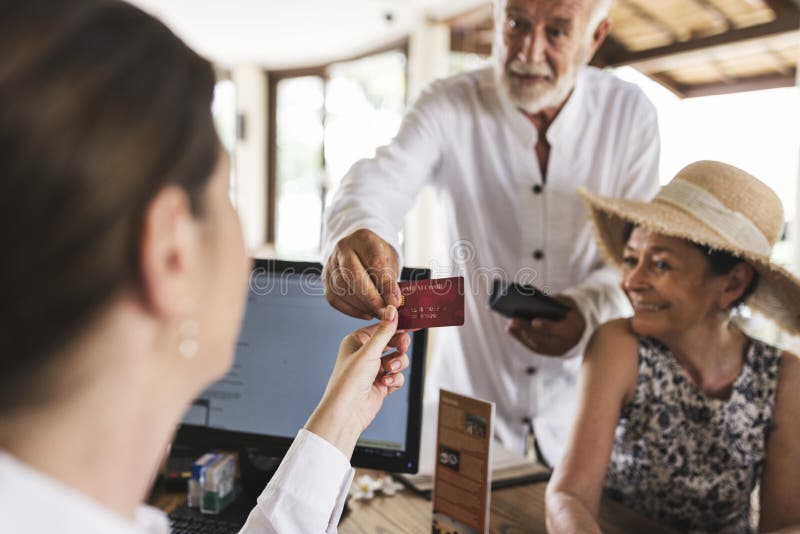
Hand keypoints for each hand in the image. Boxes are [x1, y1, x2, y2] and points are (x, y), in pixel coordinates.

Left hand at [305, 305, 410, 456]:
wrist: (346, 413)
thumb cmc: (349, 380)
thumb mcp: (369, 352)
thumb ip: (384, 331)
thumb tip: (392, 309)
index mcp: (357, 341)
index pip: (381, 328)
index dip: (396, 326)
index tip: (412, 324)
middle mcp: (365, 354)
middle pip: (393, 343)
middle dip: (399, 347)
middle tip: (402, 348)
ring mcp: (373, 369)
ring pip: (397, 359)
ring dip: (397, 364)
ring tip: (390, 370)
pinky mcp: (381, 383)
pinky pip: (397, 376)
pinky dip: (395, 379)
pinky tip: (386, 383)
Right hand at [323, 229, 400, 319]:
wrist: (359, 250)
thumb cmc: (377, 256)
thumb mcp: (389, 261)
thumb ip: (391, 280)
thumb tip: (393, 302)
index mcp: (363, 238)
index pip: (374, 263)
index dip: (385, 285)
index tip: (395, 302)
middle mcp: (343, 248)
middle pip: (353, 276)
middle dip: (371, 299)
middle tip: (385, 312)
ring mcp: (331, 263)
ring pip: (342, 289)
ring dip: (362, 306)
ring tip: (377, 312)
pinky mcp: (325, 278)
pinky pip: (335, 299)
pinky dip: (351, 310)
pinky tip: (366, 313)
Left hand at [507, 296, 585, 355]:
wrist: (577, 327)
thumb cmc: (570, 311)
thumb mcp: (568, 303)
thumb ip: (557, 302)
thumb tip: (538, 302)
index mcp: (574, 329)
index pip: (559, 330)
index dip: (547, 326)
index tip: (534, 321)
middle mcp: (565, 343)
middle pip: (543, 339)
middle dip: (527, 330)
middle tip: (514, 320)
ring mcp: (556, 350)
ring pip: (536, 345)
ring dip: (521, 335)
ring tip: (510, 325)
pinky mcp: (546, 352)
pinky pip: (532, 346)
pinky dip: (520, 338)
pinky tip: (511, 329)